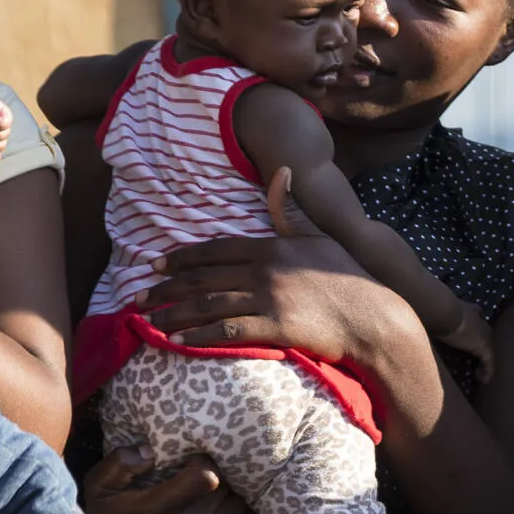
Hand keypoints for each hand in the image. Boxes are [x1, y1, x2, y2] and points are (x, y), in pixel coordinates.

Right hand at [78, 447, 256, 513]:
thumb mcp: (99, 487)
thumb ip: (120, 463)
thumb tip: (150, 450)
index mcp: (160, 509)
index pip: (205, 477)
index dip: (205, 462)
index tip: (193, 459)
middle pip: (226, 490)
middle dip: (221, 475)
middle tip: (208, 471)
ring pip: (240, 508)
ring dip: (233, 494)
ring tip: (217, 490)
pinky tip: (229, 509)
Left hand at [135, 170, 415, 364]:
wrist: (374, 317)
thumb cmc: (348, 277)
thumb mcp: (320, 237)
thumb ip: (291, 210)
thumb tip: (281, 172)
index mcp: (271, 246)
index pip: (214, 249)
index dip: (181, 258)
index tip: (155, 265)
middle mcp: (265, 271)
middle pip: (203, 278)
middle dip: (166, 288)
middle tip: (139, 297)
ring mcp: (269, 299)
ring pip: (208, 305)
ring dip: (174, 314)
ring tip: (150, 322)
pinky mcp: (275, 327)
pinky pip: (227, 332)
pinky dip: (198, 337)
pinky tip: (178, 342)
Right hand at [438, 302, 495, 382]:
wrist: (444, 312)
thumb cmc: (438, 311)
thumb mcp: (440, 313)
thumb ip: (439, 318)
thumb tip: (426, 320)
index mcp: (469, 311)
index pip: (478, 317)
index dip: (477, 326)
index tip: (475, 334)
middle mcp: (480, 321)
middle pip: (486, 335)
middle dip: (484, 346)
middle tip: (479, 360)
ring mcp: (484, 333)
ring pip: (489, 350)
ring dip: (485, 362)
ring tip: (480, 374)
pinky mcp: (484, 345)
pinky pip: (489, 361)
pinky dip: (488, 370)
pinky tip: (484, 380)